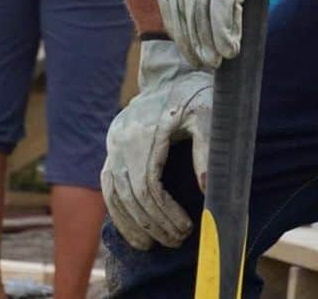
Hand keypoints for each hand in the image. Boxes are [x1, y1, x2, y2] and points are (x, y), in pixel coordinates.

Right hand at [101, 38, 211, 250]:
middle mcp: (121, 138)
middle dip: (153, 223)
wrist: (171, 72)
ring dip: (134, 225)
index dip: (164, 212)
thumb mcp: (208, 112)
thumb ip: (207, 147)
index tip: (185, 229)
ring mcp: (113, 144)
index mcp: (144, 130)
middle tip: (177, 240)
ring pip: (115, 195)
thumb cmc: (194, 93)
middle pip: (130, 194)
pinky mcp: (112, 149)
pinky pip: (108, 188)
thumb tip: (206, 188)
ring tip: (156, 244)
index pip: (147, 184)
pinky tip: (136, 234)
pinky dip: (120, 214)